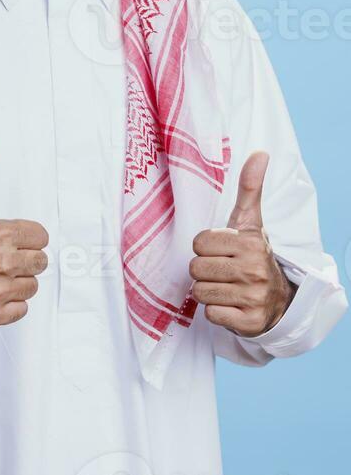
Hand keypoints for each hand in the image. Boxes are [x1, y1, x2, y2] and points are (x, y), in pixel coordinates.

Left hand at [190, 152, 296, 336]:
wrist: (278, 299)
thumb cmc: (252, 254)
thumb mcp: (250, 222)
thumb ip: (250, 187)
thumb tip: (260, 152)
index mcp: (250, 242)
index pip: (198, 243)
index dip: (205, 248)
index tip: (221, 251)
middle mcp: (254, 269)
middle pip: (196, 268)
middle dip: (204, 270)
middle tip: (223, 271)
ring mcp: (253, 297)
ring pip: (200, 292)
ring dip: (209, 291)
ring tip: (226, 287)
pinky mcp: (249, 322)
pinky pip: (210, 314)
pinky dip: (216, 311)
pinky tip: (231, 304)